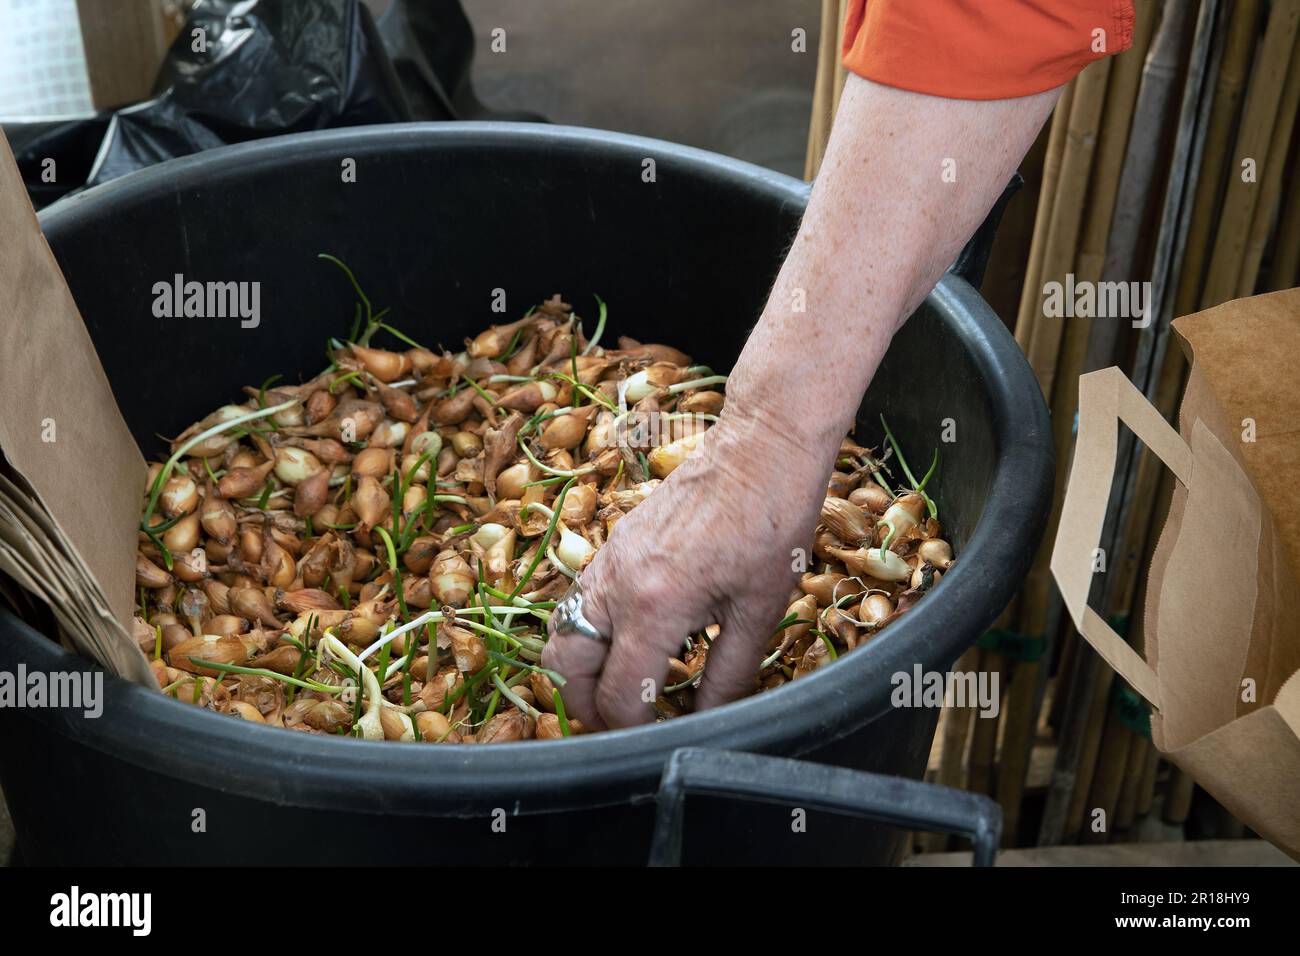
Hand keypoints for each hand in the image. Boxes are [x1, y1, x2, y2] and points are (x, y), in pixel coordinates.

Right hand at [541, 406, 831, 727]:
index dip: (632, 731)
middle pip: (565, 669)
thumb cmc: (770, 525)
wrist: (758, 452)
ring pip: (562, 633)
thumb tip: (709, 720)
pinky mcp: (612, 545)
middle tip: (619, 724)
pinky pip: (578, 601)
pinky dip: (588, 632)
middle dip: (585, 708)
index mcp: (655, 607)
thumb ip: (727, 676)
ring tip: (617, 688)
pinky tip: (629, 640)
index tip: (653, 739)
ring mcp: (607, 561)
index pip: (619, 695)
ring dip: (579, 670)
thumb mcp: (760, 611)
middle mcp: (617, 585)